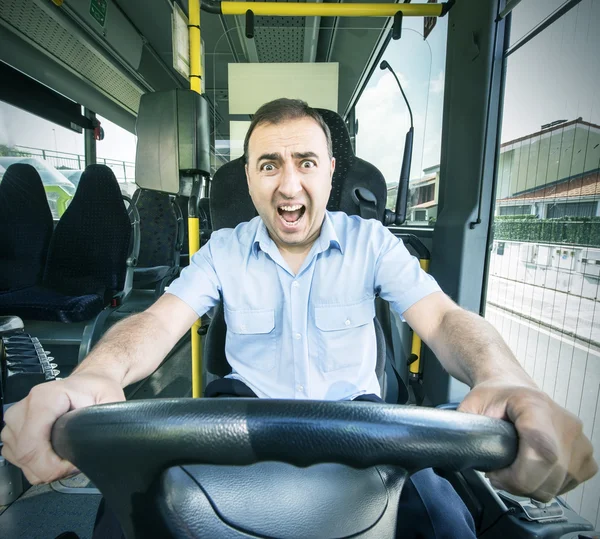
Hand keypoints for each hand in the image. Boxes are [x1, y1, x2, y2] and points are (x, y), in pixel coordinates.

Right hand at [1, 372, 124, 484]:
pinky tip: (54, 453)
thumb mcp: (111, 401)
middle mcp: (24, 408)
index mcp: (44, 398)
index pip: (31, 447)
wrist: (89, 381)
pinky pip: (17, 458)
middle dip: (50, 469)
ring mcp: (15, 419)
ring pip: (20, 460)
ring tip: (65, 453)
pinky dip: (35, 463)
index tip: (72, 464)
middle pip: (24, 457)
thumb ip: (107, 421)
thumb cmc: (98, 389)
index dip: (52, 466)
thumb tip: (103, 445)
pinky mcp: (12, 429)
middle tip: (73, 461)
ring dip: (43, 466)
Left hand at [458, 379, 596, 501]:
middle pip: (551, 475)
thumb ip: (464, 428)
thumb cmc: (493, 395)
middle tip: (498, 474)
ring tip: (513, 468)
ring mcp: (578, 438)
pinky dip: (549, 484)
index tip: (495, 473)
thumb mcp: (470, 405)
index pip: (542, 451)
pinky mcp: (585, 453)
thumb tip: (455, 451)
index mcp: (534, 406)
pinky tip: (532, 469)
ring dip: (532, 486)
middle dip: (518, 485)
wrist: (510, 386)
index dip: (519, 475)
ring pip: (558, 485)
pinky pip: (570, 483)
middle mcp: (563, 422)